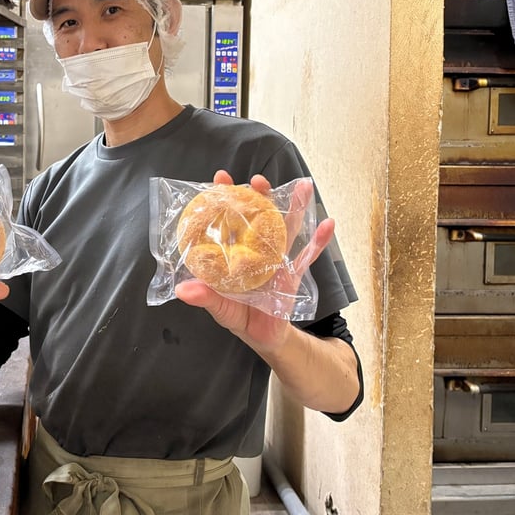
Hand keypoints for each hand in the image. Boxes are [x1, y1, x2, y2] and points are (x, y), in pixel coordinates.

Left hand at [174, 170, 334, 353]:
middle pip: (258, 216)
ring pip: (286, 228)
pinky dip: (320, 240)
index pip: (228, 220)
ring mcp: (277, 258)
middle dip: (259, 195)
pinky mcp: (294, 272)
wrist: (264, 336)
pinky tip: (329, 224)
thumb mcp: (219, 308)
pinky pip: (308, 254)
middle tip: (257, 180)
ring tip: (303, 186)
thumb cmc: (238, 315)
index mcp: (234, 253)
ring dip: (295, 207)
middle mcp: (256, 250)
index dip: (224, 199)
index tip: (221, 178)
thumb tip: (185, 289)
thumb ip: (205, 297)